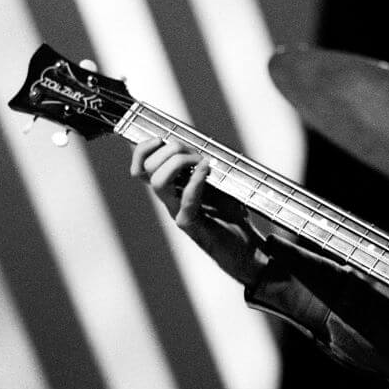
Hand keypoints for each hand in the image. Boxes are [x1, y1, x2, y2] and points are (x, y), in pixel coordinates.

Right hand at [130, 137, 267, 286]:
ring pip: (159, 183)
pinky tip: (206, 170)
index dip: (143, 150)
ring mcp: (178, 213)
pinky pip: (186, 201)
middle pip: (148, 170)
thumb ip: (205, 169)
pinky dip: (195, 181)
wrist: (246, 250)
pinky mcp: (192, 226)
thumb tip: (205, 145)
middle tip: (196, 153)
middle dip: (170, 151)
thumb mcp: (218, 186)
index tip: (163, 138)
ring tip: (202, 162)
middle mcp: (170, 201)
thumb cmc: (231, 217)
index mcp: (172, 190)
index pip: (141, 168)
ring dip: (180, 163)